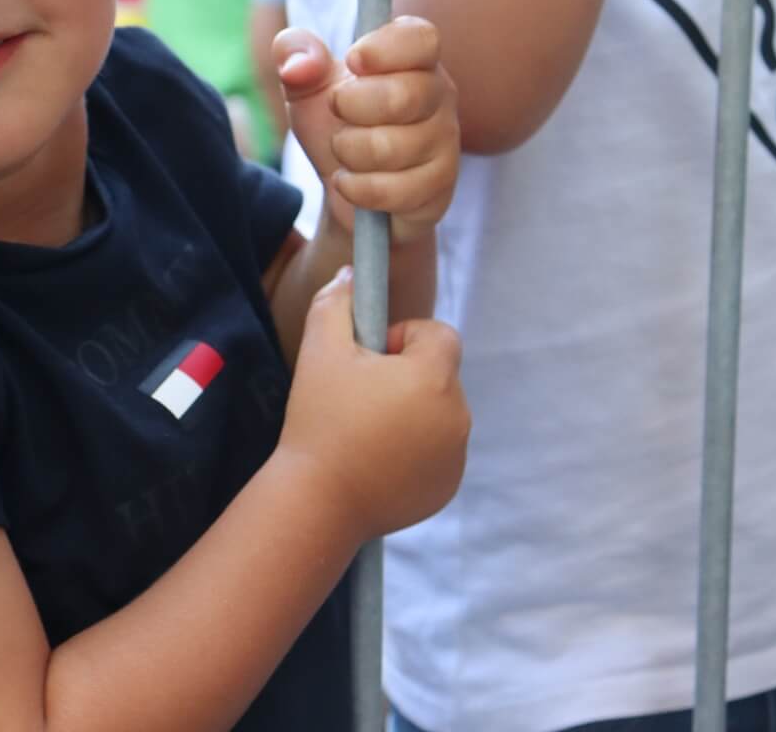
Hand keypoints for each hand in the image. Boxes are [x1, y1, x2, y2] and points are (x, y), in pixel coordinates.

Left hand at [278, 17, 457, 244]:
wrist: (348, 184)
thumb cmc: (336, 121)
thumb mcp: (306, 82)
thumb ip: (295, 53)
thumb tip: (297, 65)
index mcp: (413, 57)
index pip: (420, 39)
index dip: (383, 49)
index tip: (352, 61)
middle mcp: (438, 94)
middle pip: (401, 96)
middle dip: (349, 107)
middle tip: (338, 110)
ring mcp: (444, 141)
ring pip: (388, 148)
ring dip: (347, 151)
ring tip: (345, 148)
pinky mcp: (439, 185)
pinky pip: (390, 190)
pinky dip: (354, 187)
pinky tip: (349, 180)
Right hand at [278, 269, 468, 538]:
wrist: (318, 501)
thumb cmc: (319, 420)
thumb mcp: (320, 351)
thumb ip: (335, 303)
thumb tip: (350, 274)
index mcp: (433, 377)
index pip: (440, 334)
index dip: (404, 337)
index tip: (370, 360)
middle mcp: (457, 414)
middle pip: (439, 375)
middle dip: (404, 377)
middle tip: (358, 398)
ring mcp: (456, 455)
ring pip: (438, 413)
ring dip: (410, 412)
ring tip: (363, 432)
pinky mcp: (447, 486)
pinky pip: (437, 451)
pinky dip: (414, 450)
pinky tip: (374, 461)